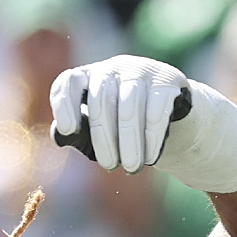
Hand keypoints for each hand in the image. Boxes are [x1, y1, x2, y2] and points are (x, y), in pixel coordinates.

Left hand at [51, 57, 236, 191]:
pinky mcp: (168, 80)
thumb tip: (61, 135)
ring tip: (131, 168)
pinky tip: (152, 157)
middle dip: (103, 138)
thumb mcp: (100, 134)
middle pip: (101, 99)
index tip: (69, 128)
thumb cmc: (127, 131)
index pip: (69, 82)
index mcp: (90, 79)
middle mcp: (114, 68)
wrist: (175, 121)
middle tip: (109, 167)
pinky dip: (151, 139)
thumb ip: (78, 134)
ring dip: (130, 143)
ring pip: (129, 106)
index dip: (65, 103)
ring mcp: (142, 70)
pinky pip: (156, 111)